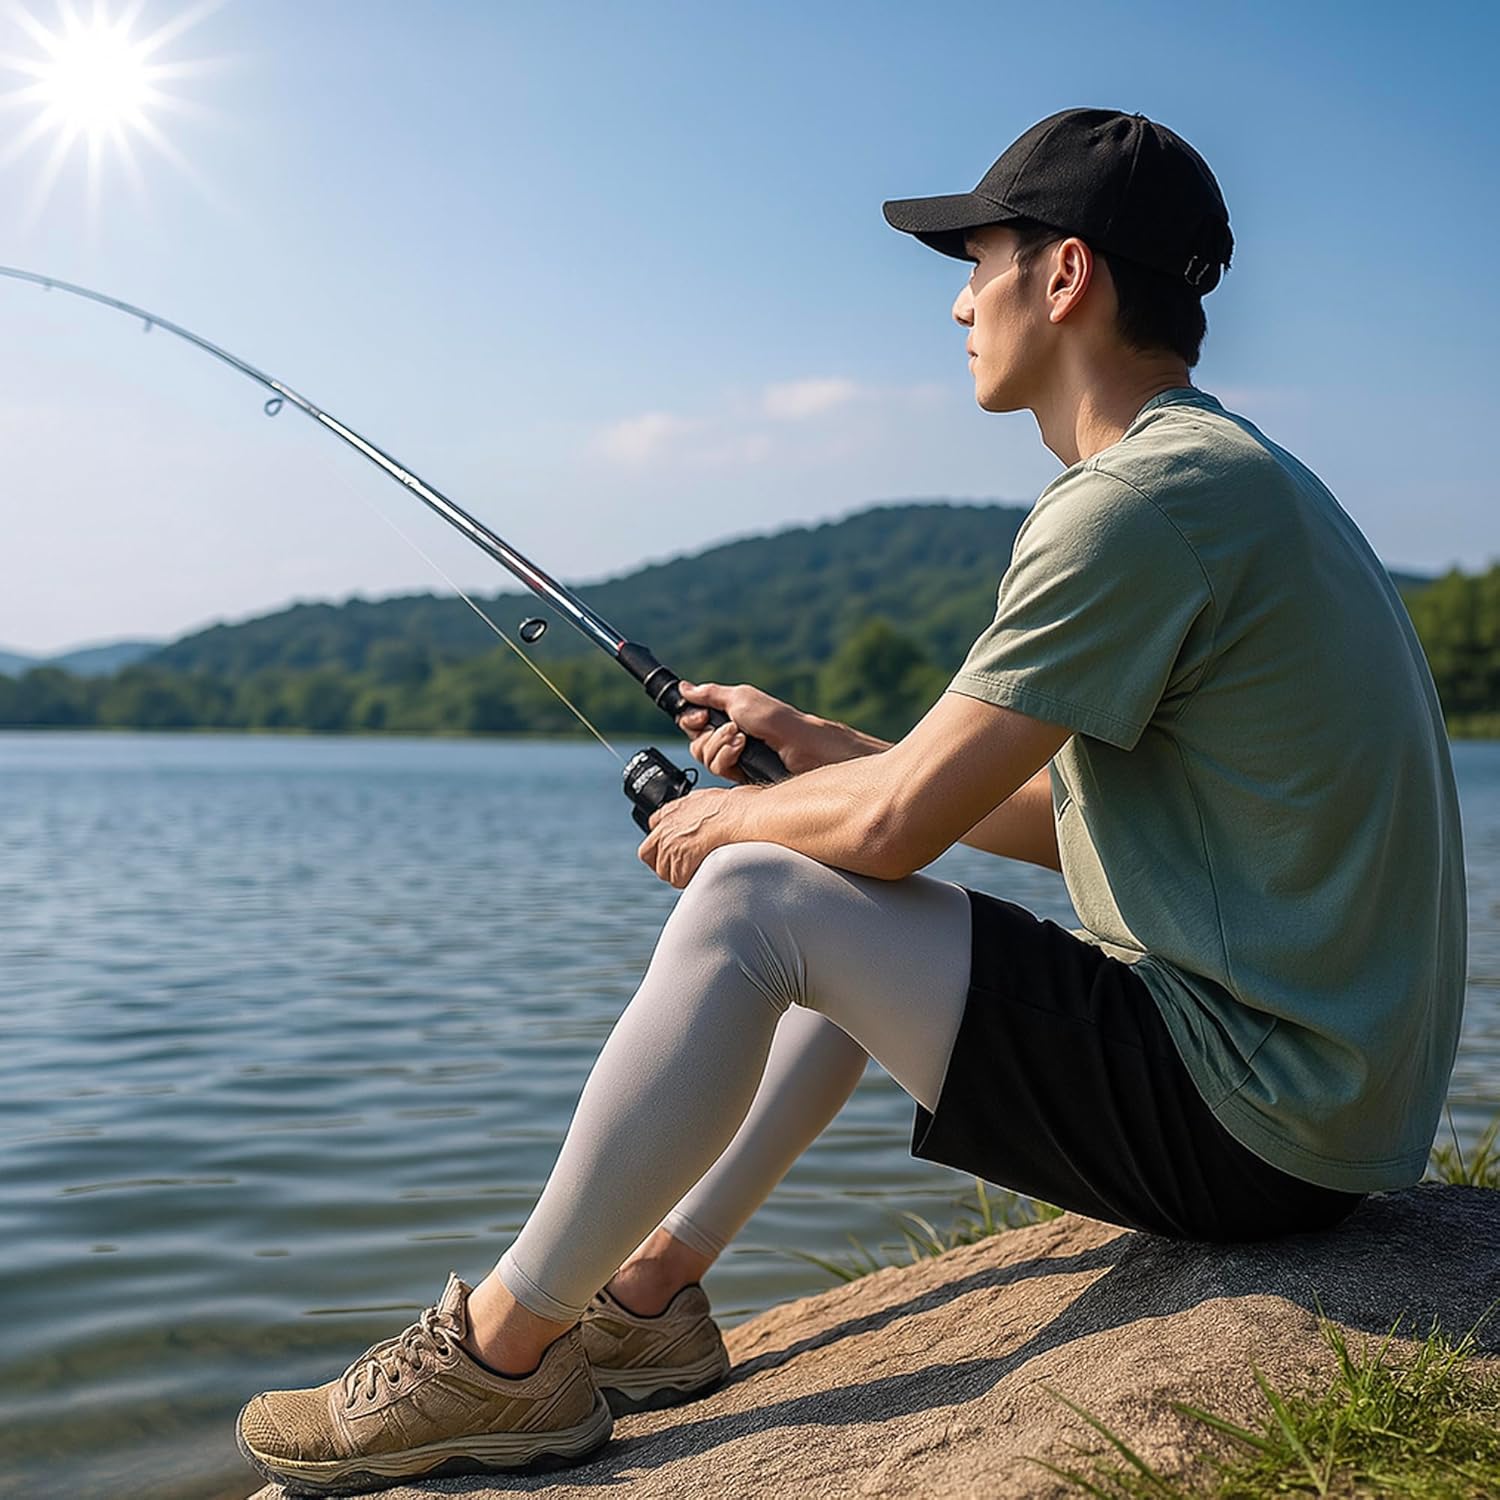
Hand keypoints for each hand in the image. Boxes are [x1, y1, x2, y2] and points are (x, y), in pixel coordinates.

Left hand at [637, 785, 746, 887]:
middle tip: (681, 864)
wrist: (740, 818)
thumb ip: (693, 806)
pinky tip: (702, 873)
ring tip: (697, 869)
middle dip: (663, 860)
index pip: (653, 826)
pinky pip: (679, 881)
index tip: (673, 845)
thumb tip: (700, 809)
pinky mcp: (679, 866)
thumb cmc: (733, 807)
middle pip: (649, 854)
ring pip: (664, 870)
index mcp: (670, 811)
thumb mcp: (706, 797)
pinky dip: (689, 880)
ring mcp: (670, 848)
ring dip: (677, 873)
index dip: (662, 838)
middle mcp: (665, 830)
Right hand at [676, 680, 862, 780]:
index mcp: (729, 717)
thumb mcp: (741, 698)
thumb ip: (709, 695)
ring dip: (721, 745)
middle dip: (710, 734)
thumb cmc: (776, 721)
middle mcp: (729, 738)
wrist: (800, 747)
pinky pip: (716, 771)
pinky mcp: (740, 777)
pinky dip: (727, 758)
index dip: (691, 719)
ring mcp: (735, 759)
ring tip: (743, 740)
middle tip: (732, 729)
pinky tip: (743, 752)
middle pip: (695, 740)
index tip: (701, 716)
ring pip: (703, 757)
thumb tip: (684, 688)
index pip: (693, 721)